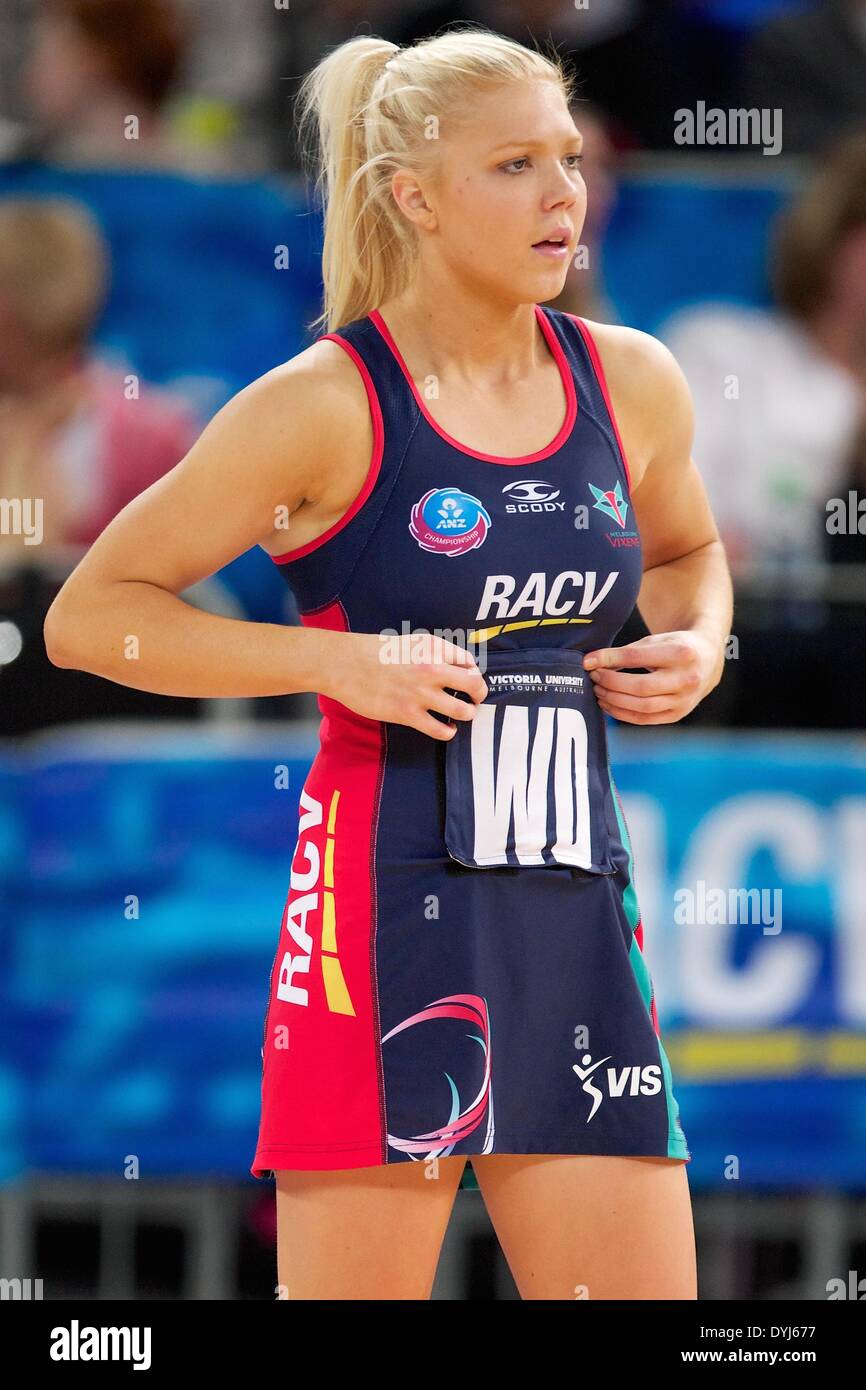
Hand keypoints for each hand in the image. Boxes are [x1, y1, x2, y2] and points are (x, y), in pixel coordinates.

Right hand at [327, 630, 488, 739]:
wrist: (344, 664)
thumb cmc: (374, 652)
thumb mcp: (410, 643)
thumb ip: (433, 653)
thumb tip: (456, 667)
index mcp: (433, 648)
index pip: (469, 663)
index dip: (473, 674)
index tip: (468, 681)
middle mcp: (432, 669)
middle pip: (475, 685)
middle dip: (479, 695)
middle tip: (474, 699)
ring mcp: (421, 693)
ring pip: (463, 711)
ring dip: (467, 714)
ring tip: (461, 715)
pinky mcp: (408, 714)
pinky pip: (441, 729)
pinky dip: (449, 731)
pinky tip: (447, 728)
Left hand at [583, 630, 723, 723]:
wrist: (707, 660)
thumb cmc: (675, 647)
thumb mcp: (655, 640)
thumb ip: (625, 652)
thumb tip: (591, 663)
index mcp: (682, 653)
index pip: (637, 658)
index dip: (609, 660)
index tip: (589, 661)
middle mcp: (687, 679)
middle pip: (640, 687)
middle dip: (611, 683)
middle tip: (594, 677)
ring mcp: (685, 700)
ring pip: (642, 707)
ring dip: (614, 700)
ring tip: (599, 690)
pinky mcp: (678, 714)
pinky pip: (645, 719)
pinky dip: (623, 714)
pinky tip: (609, 704)